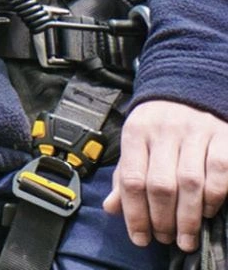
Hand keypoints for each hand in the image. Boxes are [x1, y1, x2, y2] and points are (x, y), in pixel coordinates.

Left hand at [105, 99, 227, 250]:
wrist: (189, 90)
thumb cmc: (158, 127)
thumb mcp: (135, 144)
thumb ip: (124, 176)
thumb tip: (111, 208)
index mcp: (136, 132)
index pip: (131, 179)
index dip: (135, 214)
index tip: (140, 238)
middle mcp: (164, 131)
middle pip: (160, 185)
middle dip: (162, 219)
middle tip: (166, 239)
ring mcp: (195, 133)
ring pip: (189, 183)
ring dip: (188, 217)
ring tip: (185, 237)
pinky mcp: (222, 137)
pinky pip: (219, 172)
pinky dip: (213, 198)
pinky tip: (207, 212)